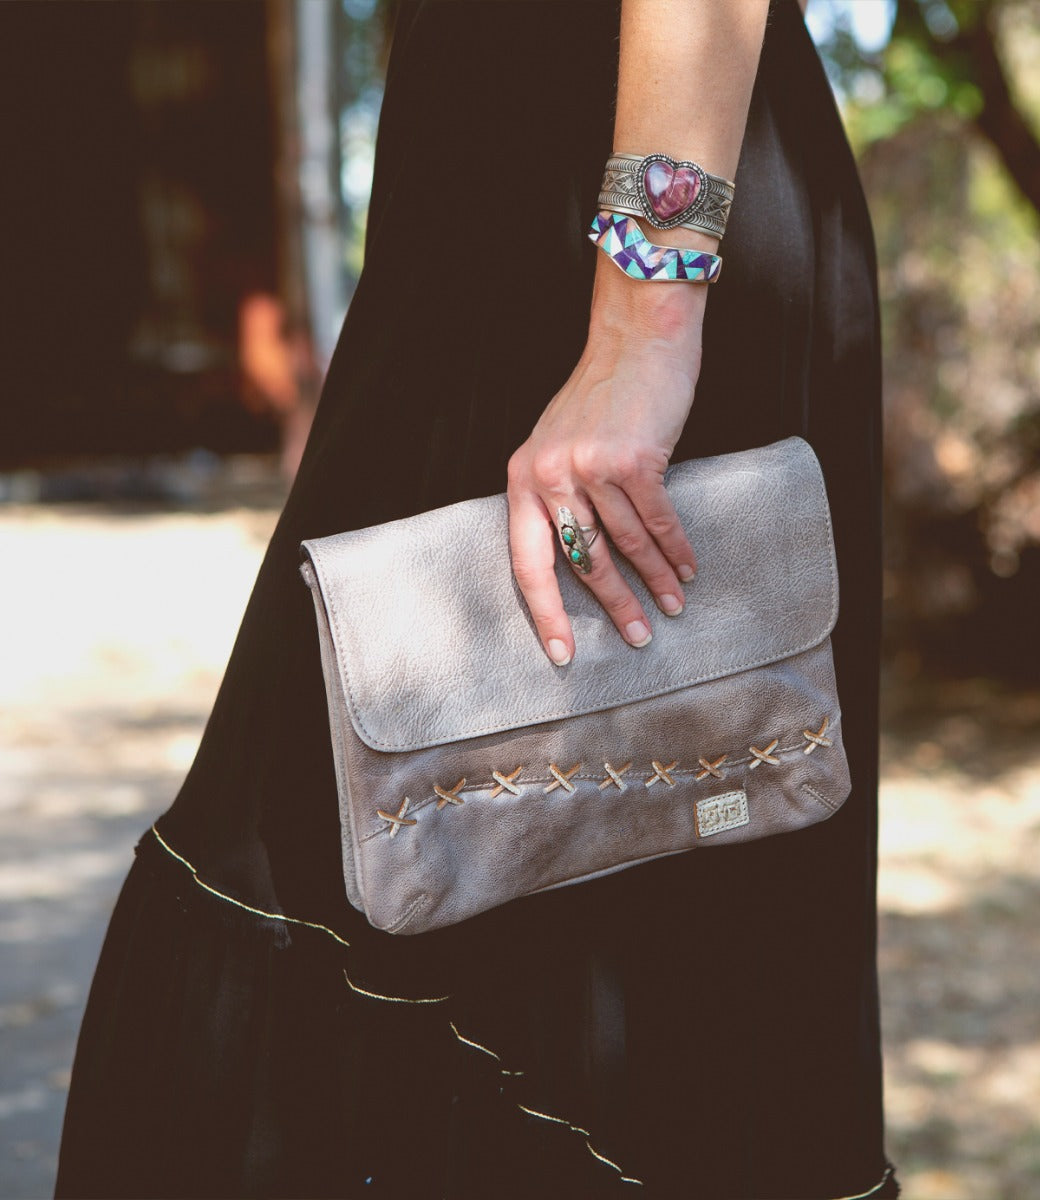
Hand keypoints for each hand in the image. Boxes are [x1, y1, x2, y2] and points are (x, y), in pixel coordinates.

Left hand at [507, 264, 706, 664]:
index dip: (545, 613)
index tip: (562, 655)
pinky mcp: (633, 459)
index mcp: (523, 477)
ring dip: (654, 582)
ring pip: (625, 545)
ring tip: (674, 609)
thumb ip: (559, 494)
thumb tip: (579, 558)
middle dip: (615, 607)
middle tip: (637, 640)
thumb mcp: (559, 443)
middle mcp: (550, 474)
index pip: (527, 562)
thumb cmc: (602, 395)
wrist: (636, 337)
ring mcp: (590, 466)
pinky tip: (688, 570)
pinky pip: (658, 520)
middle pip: (581, 562)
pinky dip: (676, 549)